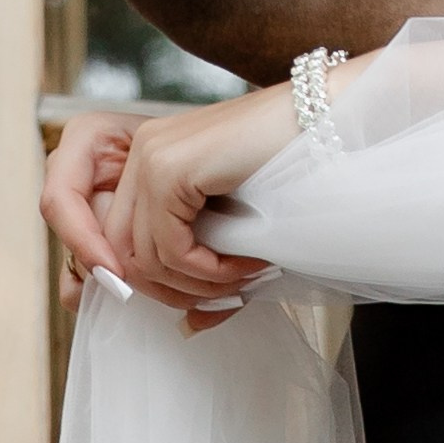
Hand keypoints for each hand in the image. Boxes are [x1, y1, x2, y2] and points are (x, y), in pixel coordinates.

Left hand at [42, 87, 299, 331]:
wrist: (327, 117)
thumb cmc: (292, 163)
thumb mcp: (233, 218)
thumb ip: (202, 262)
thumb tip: (188, 325)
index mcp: (149, 159)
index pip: (116, 242)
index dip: (149, 284)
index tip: (199, 300)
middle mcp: (141, 153)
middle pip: (122, 255)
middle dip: (172, 292)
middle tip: (226, 296)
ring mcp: (151, 157)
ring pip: (142, 259)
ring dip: (196, 286)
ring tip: (243, 279)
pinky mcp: (169, 169)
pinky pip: (171, 249)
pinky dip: (209, 271)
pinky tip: (248, 264)